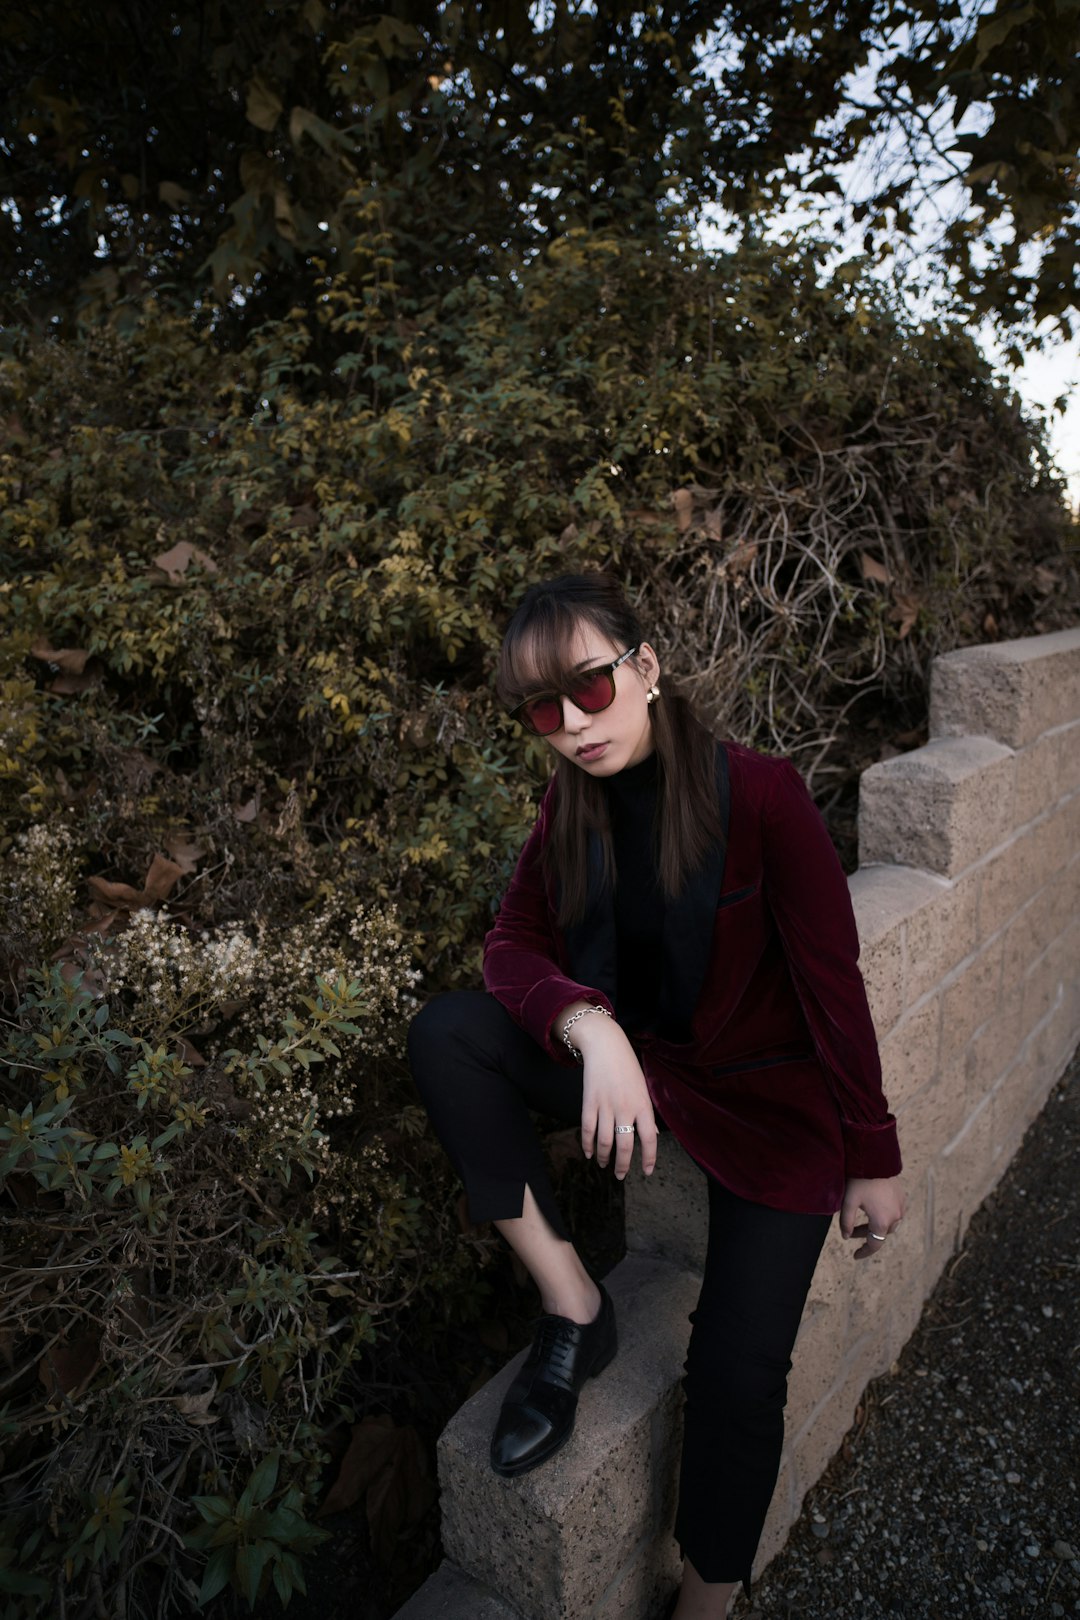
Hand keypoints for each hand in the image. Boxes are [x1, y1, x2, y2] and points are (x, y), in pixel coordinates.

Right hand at [571, 1011, 657, 1180]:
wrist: (605, 1046)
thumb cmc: (627, 1067)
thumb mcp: (643, 1088)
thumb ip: (646, 1113)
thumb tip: (653, 1136)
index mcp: (643, 1104)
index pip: (649, 1138)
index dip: (649, 1158)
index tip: (647, 1171)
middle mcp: (625, 1107)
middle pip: (625, 1145)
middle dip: (622, 1165)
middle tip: (621, 1175)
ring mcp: (606, 1105)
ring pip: (604, 1141)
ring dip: (603, 1157)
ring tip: (603, 1164)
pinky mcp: (589, 1102)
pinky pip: (587, 1129)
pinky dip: (587, 1144)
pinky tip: (588, 1152)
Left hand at [841, 1176, 906, 1259]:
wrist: (876, 1159)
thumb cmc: (860, 1180)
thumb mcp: (848, 1202)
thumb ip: (846, 1222)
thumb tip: (846, 1237)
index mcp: (882, 1222)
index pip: (874, 1245)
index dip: (864, 1252)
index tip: (855, 1256)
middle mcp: (895, 1217)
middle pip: (880, 1234)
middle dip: (865, 1234)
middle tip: (851, 1231)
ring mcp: (901, 1207)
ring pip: (888, 1224)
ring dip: (875, 1225)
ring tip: (861, 1218)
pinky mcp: (902, 1198)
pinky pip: (894, 1213)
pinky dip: (883, 1215)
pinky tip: (873, 1207)